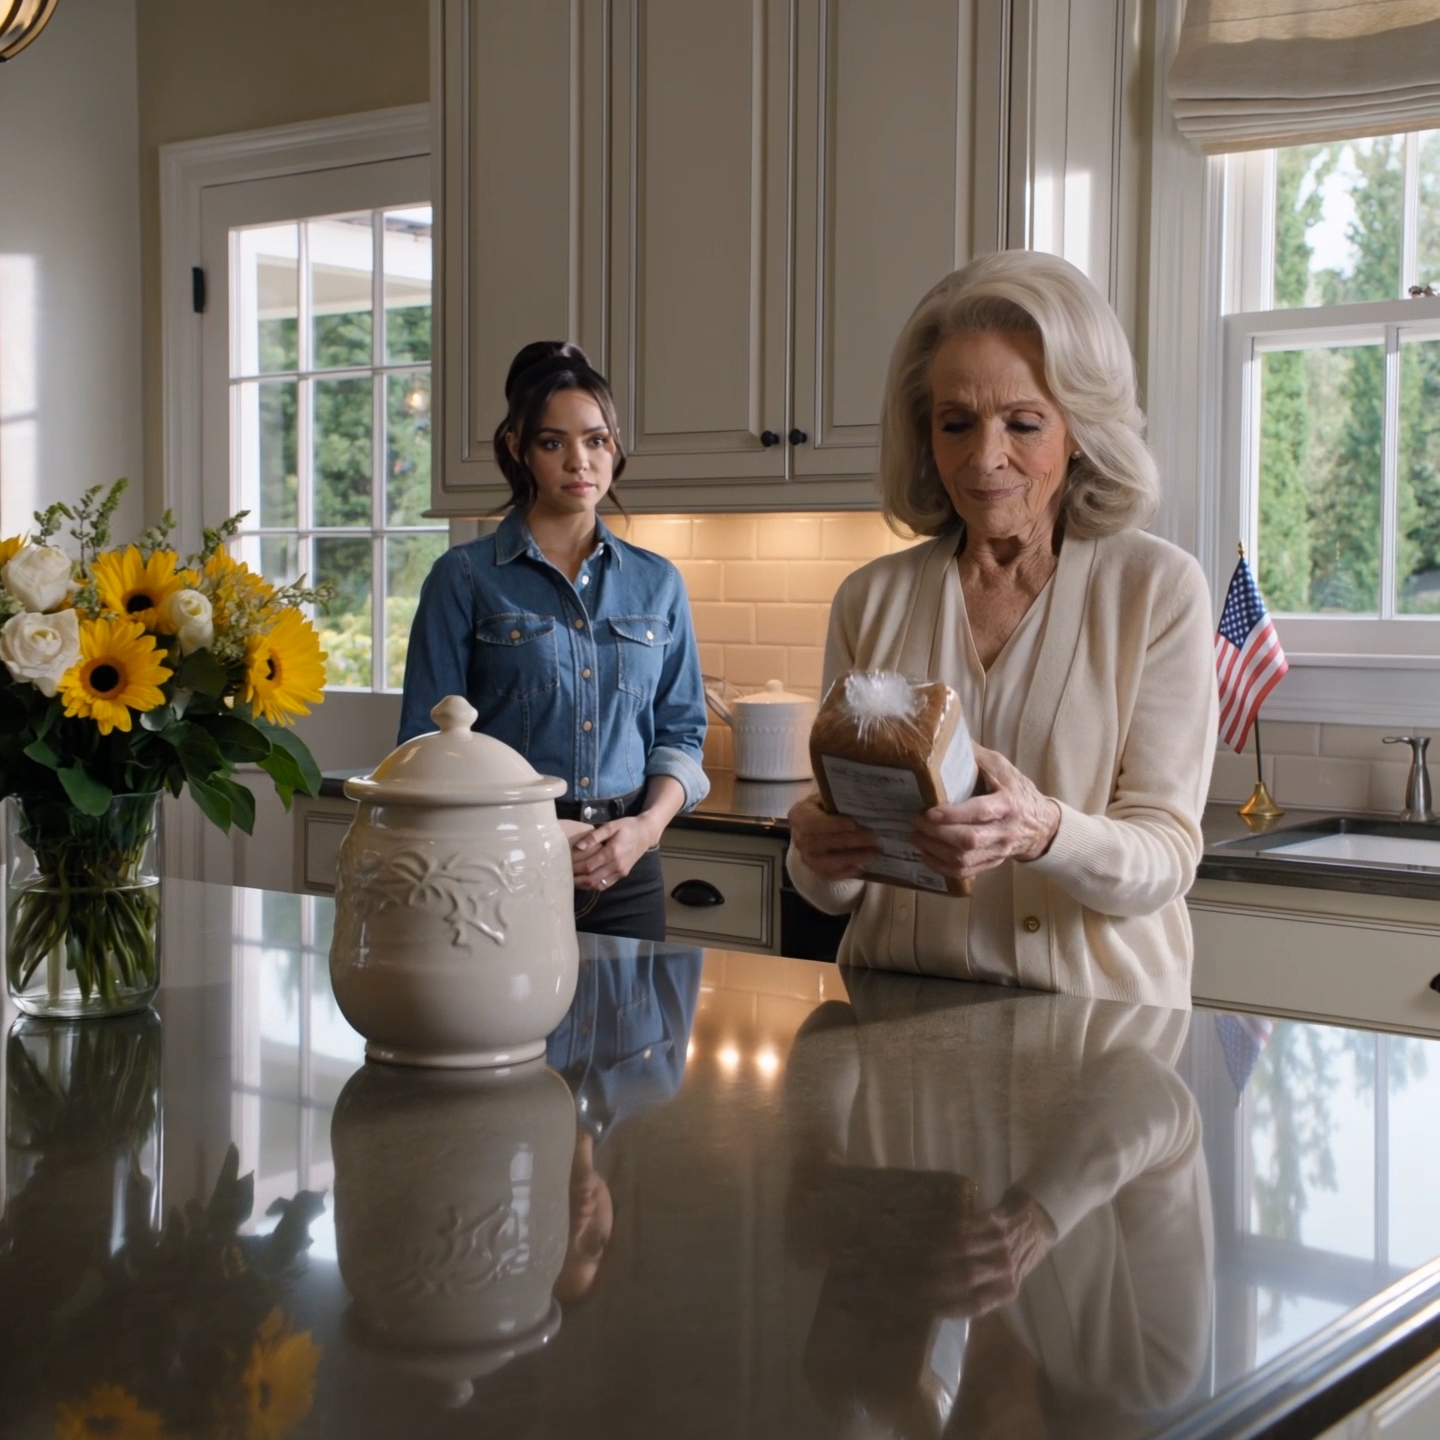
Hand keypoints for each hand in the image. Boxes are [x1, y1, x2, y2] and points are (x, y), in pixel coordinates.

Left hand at [571, 814, 658, 890]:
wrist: (646, 834)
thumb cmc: (626, 826)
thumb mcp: (610, 826)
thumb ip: (594, 836)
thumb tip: (578, 847)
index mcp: (612, 852)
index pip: (588, 865)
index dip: (574, 867)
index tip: (563, 865)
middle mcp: (616, 865)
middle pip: (591, 878)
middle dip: (576, 878)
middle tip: (563, 875)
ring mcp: (620, 872)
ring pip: (597, 885)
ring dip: (583, 885)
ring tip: (570, 880)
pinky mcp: (622, 875)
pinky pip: (605, 885)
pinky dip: (593, 886)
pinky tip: (584, 882)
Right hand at [787, 793, 881, 880]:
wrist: (818, 825)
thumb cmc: (826, 808)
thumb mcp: (829, 798)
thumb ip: (839, 801)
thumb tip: (863, 803)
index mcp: (799, 815)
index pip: (811, 822)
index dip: (832, 824)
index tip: (854, 824)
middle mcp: (798, 838)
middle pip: (819, 843)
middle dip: (848, 841)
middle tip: (873, 838)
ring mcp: (806, 856)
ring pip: (824, 862)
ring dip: (851, 858)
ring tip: (873, 853)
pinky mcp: (815, 870)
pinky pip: (828, 875)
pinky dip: (845, 872)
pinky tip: (862, 868)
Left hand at [910, 745, 1059, 880]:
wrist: (1042, 824)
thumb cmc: (1017, 790)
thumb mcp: (1002, 768)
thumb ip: (976, 756)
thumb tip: (946, 739)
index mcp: (1008, 804)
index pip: (980, 812)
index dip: (953, 814)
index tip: (929, 811)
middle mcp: (1004, 830)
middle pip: (968, 840)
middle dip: (937, 833)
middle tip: (915, 822)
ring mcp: (998, 850)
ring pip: (964, 859)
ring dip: (934, 851)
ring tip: (915, 837)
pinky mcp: (992, 863)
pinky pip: (965, 872)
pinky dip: (942, 867)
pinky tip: (926, 855)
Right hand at [926, 1190, 1056, 1318]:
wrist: (1037, 1224)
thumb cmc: (1018, 1258)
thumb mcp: (1008, 1282)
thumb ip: (986, 1291)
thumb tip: (950, 1301)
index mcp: (1007, 1290)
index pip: (976, 1305)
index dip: (950, 1307)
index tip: (929, 1308)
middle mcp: (1005, 1268)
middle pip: (966, 1277)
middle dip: (938, 1280)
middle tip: (919, 1282)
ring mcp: (1000, 1243)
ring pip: (963, 1248)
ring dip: (941, 1253)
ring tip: (928, 1258)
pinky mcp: (995, 1221)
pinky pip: (966, 1225)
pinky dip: (949, 1231)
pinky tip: (940, 1235)